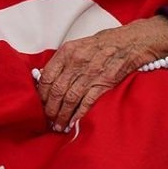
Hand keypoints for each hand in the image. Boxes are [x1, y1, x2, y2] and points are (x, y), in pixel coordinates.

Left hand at [35, 16, 167, 130]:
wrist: (129, 42)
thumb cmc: (102, 45)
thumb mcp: (78, 46)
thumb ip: (62, 62)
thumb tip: (46, 79)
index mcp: (67, 52)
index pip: (46, 76)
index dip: (40, 94)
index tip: (38, 104)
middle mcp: (76, 62)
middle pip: (56, 91)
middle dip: (49, 109)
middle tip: (47, 119)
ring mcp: (90, 74)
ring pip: (69, 99)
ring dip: (61, 115)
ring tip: (57, 126)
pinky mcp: (104, 84)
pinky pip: (86, 102)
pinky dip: (77, 115)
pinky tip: (72, 123)